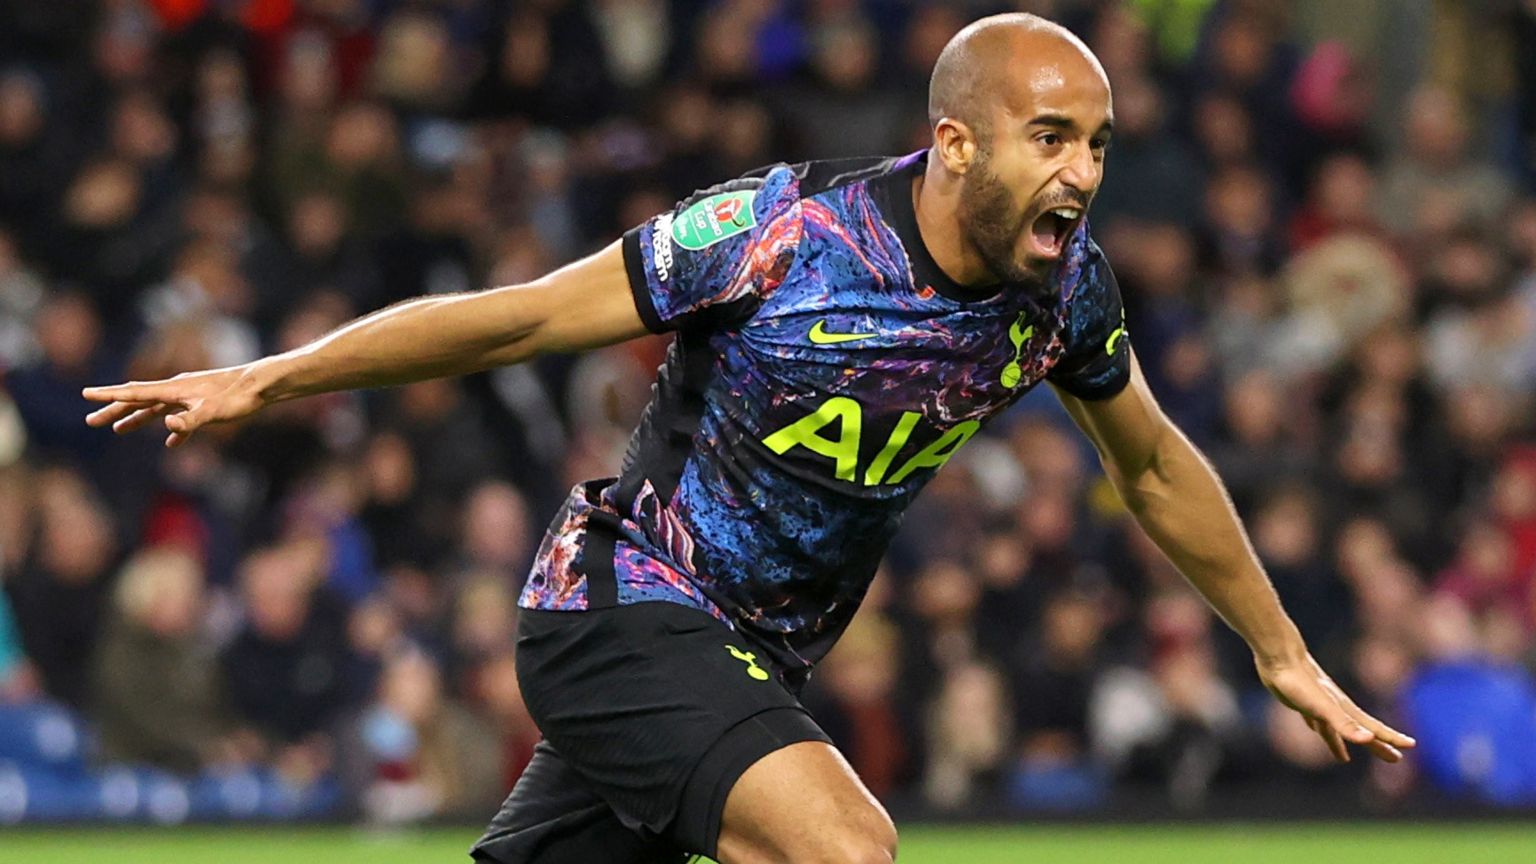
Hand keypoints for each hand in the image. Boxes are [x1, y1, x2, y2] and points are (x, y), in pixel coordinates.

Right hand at [82, 363, 267, 446]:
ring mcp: (189, 396)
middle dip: (114, 410)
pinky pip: (181, 418)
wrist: (261, 385)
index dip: (109, 395)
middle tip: (91, 421)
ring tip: (117, 430)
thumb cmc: (237, 397)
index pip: (134, 392)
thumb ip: (190, 420)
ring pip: (156, 408)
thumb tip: (168, 425)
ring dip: (137, 419)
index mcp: (173, 389)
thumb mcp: (212, 411)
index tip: (86, 394)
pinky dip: (174, 431)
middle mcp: (176, 389)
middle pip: (138, 400)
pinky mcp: (203, 404)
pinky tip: (172, 444)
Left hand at [1257, 651, 1415, 762]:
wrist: (1278, 657)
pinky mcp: (1300, 702)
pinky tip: (1317, 731)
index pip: (1373, 728)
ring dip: (1342, 743)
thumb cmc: (1300, 683)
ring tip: (1344, 759)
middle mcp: (1335, 707)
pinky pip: (1314, 721)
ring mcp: (1318, 705)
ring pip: (1335, 729)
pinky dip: (1319, 729)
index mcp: (1344, 709)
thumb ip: (1344, 724)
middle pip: (1360, 731)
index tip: (1411, 745)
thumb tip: (1369, 739)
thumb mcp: (1323, 707)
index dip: (1391, 738)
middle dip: (1377, 746)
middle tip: (1395, 759)